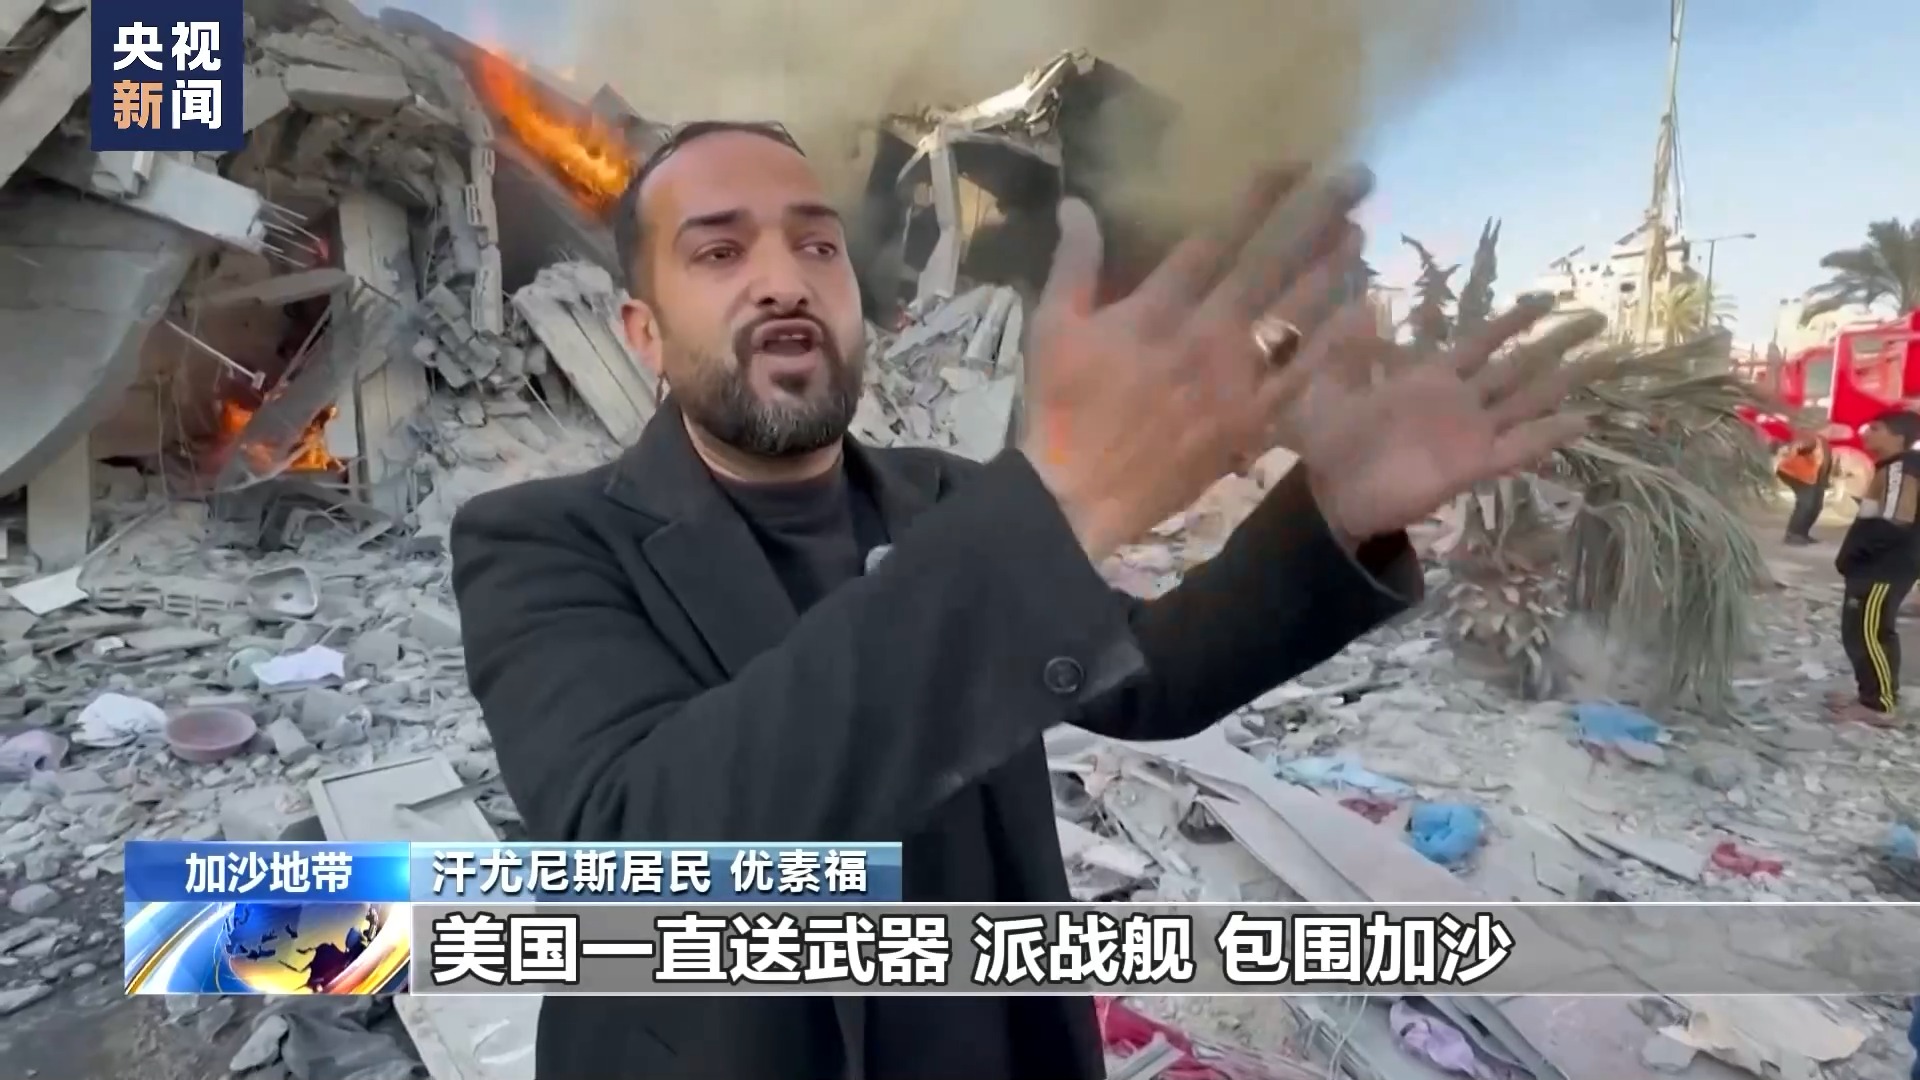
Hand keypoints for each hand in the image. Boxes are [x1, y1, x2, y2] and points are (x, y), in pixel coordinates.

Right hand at [1018, 167, 1373, 560]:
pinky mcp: (1249, 423)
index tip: (1294, 163)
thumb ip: (1074, 264)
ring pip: (1295, 315)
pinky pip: (1302, 378)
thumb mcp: (1051, 329)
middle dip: (1315, 216)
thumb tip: (1078, 204)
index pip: (1216, 238)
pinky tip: (1362, 313)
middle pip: (1270, 264)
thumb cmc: (1061, 410)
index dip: (1259, 197)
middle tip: (1357, 179)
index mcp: (1154, 309)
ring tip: (1361, 233)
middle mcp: (1203, 335)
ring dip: (1331, 270)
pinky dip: (1333, 345)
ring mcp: (1232, 381)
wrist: (1078, 497)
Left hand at [1272, 299, 1607, 540]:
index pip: (1480, 342)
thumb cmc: (1332, 444)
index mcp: (1430, 378)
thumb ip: (1352, 349)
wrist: (1331, 496)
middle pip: (1518, 365)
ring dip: (1567, 380)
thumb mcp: (1333, 387)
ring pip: (1529, 400)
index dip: (1512, 321)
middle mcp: (1460, 402)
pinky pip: (1519, 446)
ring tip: (1608, 358)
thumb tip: (1366, 304)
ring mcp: (1470, 433)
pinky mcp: (1474, 466)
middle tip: (1598, 318)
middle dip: (1557, 342)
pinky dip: (1550, 435)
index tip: (1548, 298)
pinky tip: (1585, 420)